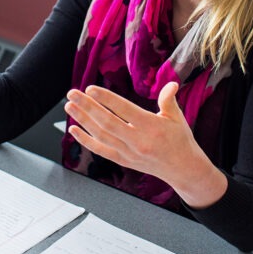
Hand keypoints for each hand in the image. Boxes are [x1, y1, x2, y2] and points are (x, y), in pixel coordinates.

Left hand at [65, 81, 226, 206]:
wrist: (183, 169)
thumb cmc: (180, 140)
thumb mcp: (177, 117)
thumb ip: (169, 100)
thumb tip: (171, 84)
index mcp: (151, 126)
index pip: (124, 110)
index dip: (106, 99)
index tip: (90, 89)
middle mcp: (137, 141)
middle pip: (107, 122)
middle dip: (87, 107)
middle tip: (72, 93)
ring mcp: (128, 153)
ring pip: (100, 135)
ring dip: (82, 120)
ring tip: (70, 106)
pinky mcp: (123, 160)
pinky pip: (100, 150)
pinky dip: (85, 140)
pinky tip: (73, 129)